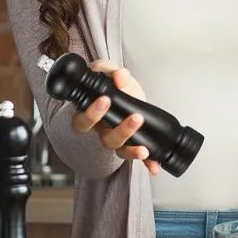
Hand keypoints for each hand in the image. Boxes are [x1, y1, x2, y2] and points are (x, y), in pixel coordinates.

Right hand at [70, 60, 160, 175]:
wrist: (124, 92)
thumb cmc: (111, 85)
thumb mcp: (108, 73)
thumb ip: (110, 71)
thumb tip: (120, 75)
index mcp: (89, 114)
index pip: (82, 120)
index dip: (92, 114)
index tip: (105, 101)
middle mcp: (101, 130)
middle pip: (105, 138)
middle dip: (121, 131)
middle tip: (135, 118)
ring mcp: (117, 138)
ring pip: (120, 150)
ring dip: (133, 151)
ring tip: (144, 150)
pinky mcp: (133, 142)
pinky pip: (138, 157)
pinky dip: (147, 163)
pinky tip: (154, 167)